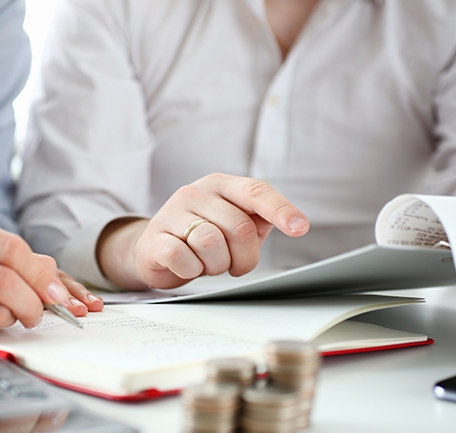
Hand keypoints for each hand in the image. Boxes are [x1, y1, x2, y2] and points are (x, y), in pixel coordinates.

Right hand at [98, 173, 308, 288]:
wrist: (156, 250)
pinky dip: (192, 270)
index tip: (300, 228)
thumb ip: (260, 219)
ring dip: (216, 265)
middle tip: (234, 265)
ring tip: (208, 263)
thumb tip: (294, 223)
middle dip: (244, 257)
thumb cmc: (203, 236)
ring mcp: (172, 212)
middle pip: (239, 227)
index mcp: (221, 185)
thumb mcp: (235, 224)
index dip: (281, 210)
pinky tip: (188, 265)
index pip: (257, 192)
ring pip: (211, 244)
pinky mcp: (155, 237)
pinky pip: (184, 258)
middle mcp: (196, 192)